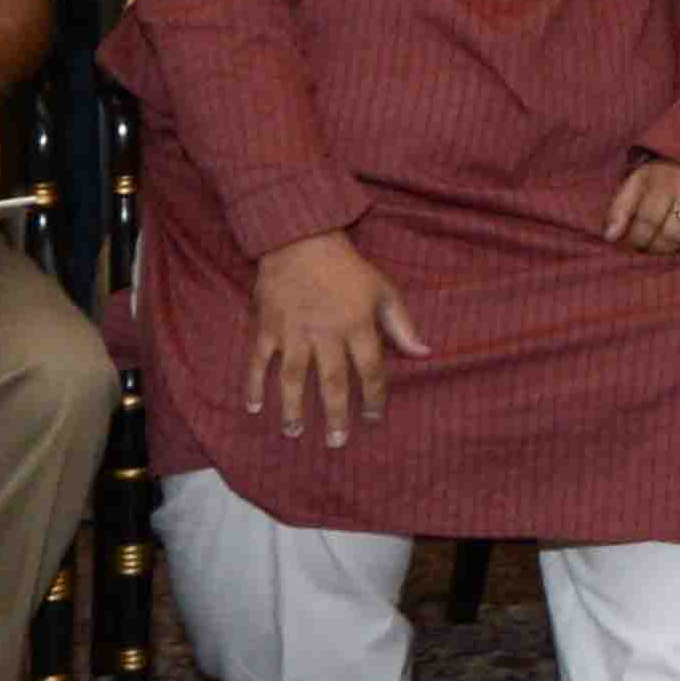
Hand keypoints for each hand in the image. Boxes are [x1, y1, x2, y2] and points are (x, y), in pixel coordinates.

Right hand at [249, 232, 416, 441]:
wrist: (301, 238)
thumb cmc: (347, 268)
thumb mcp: (383, 291)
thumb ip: (403, 325)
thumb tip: (425, 353)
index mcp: (356, 325)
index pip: (369, 370)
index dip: (374, 397)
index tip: (373, 419)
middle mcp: (325, 333)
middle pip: (332, 382)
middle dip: (335, 414)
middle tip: (337, 442)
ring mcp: (293, 331)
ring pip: (293, 377)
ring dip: (293, 407)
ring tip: (295, 432)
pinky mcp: (267, 326)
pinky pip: (258, 361)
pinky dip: (253, 384)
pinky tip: (254, 408)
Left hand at [601, 153, 679, 257]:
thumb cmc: (667, 172)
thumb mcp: (639, 180)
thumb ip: (621, 206)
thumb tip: (610, 237)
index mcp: (661, 178)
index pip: (647, 221)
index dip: (638, 238)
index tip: (635, 241)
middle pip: (670, 234)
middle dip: (658, 246)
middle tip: (655, 244)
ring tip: (675, 240)